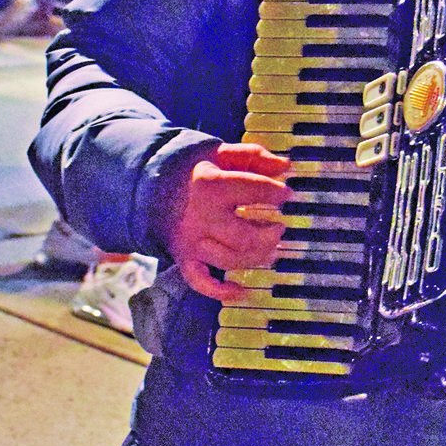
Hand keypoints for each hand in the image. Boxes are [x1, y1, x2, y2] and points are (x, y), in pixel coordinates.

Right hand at [165, 142, 291, 301]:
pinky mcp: (184, 257)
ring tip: (269, 248)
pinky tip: (241, 290)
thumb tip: (285, 165)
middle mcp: (200, 216)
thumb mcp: (224, 154)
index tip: (287, 195)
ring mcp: (192, 240)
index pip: (254, 190)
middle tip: (279, 228)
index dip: (277, 192)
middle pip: (244, 237)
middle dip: (270, 235)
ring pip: (230, 260)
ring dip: (256, 257)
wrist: (157, 185)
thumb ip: (255, 156)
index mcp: (210, 185)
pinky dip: (221, 291)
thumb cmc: (199, 171)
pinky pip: (201, 282)